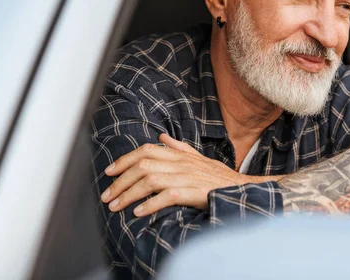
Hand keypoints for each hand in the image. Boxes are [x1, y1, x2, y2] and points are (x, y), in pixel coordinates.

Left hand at [100, 134, 279, 215]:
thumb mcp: (199, 157)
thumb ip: (179, 147)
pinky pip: (166, 196)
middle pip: (142, 165)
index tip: (109, 172)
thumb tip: (161, 136)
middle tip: (107, 196)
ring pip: (149, 180)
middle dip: (120, 181)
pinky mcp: (193, 191)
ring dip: (128, 194)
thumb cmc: (219, 177)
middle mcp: (181, 162)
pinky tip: (139, 212)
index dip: (124, 160)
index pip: (146, 150)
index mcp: (180, 154)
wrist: (242, 188)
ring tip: (116, 206)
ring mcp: (187, 176)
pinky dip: (150, 204)